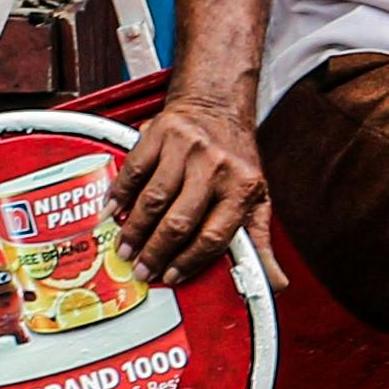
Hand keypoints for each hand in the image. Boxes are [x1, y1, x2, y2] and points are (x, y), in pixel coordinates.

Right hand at [106, 98, 270, 287]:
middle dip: (156, 251)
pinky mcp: (159, 133)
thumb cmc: (236, 158)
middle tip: (141, 269)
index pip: (214, 236)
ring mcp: (186, 147)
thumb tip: (275, 284)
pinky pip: (134, 171)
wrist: (217, 105)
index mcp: (242, 187)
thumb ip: (261, 242)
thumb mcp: (257, 198)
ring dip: (135, 229)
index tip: (171, 276)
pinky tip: (112, 213)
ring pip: (153, 199)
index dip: (189, 261)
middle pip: (180, 221)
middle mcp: (215, 166)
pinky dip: (119, 195)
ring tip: (125, 249)